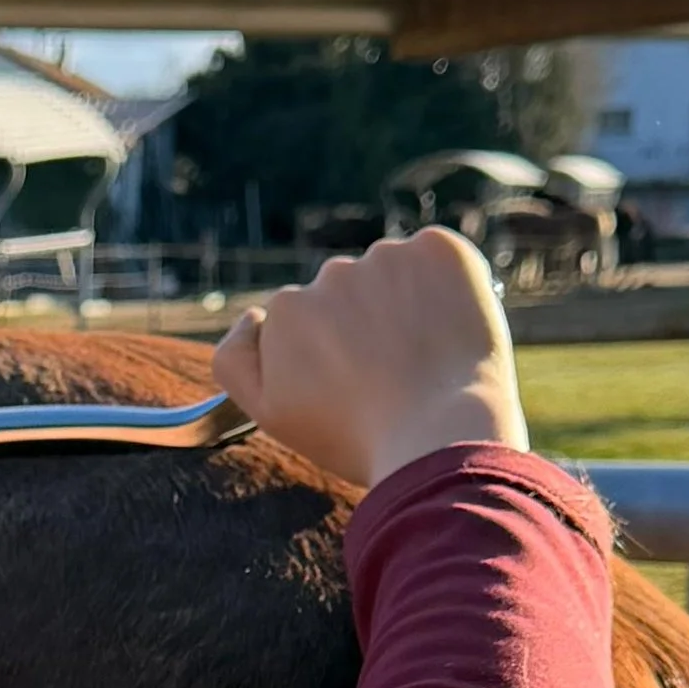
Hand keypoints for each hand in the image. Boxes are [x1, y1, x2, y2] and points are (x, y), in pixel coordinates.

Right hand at [211, 229, 528, 492]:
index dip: (336, 358)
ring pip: (393, 276)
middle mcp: (331, 272)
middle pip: (351, 294)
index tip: (358, 389)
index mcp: (286, 308)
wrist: (441, 437)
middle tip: (396, 378)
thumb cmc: (355, 439)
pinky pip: (438, 260)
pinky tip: (453, 331)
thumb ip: (234, 361)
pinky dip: (448, 288)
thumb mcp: (270, 414)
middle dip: (368, 326)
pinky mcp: (439, 249)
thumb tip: (251, 315)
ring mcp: (387, 256)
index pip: (311, 323)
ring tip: (426, 360)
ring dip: (406, 305)